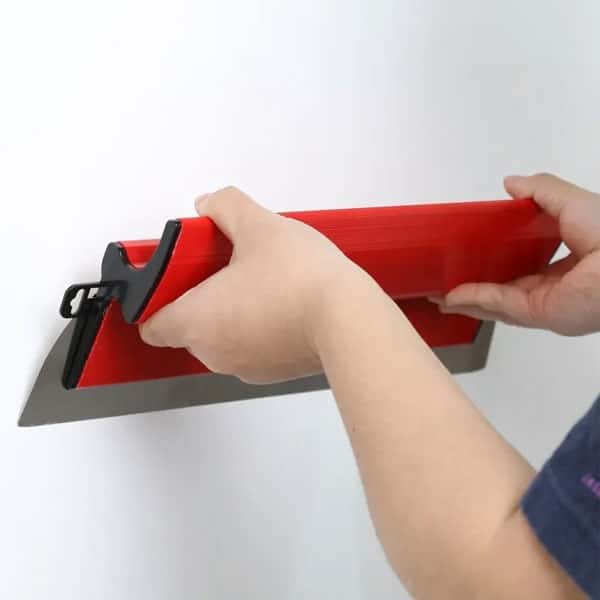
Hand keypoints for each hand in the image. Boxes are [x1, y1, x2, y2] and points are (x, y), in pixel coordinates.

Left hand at [139, 186, 371, 382]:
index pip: (150, 324)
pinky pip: (251, 347)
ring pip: (222, 337)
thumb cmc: (304, 283)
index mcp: (197, 320)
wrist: (351, 321)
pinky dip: (258, 329)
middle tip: (226, 269)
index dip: (156, 299)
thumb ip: (225, 207)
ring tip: (261, 283)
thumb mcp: (258, 225)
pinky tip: (282, 302)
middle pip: (188, 327)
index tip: (173, 279)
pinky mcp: (273, 372)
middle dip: (202, 298)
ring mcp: (245, 367)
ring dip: (232, 313)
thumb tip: (211, 205)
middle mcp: (215, 351)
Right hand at [430, 173, 599, 334]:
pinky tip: (451, 295)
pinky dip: (473, 300)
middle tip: (448, 281)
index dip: (495, 263)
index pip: (523, 267)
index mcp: (565, 263)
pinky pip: (498, 305)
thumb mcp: (570, 200)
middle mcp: (554, 287)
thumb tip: (510, 182)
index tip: (471, 256)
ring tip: (439, 295)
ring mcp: (544, 303)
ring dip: (466, 300)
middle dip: (474, 289)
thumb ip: (540, 190)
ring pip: (496, 304)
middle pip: (504, 291)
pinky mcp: (537, 313)